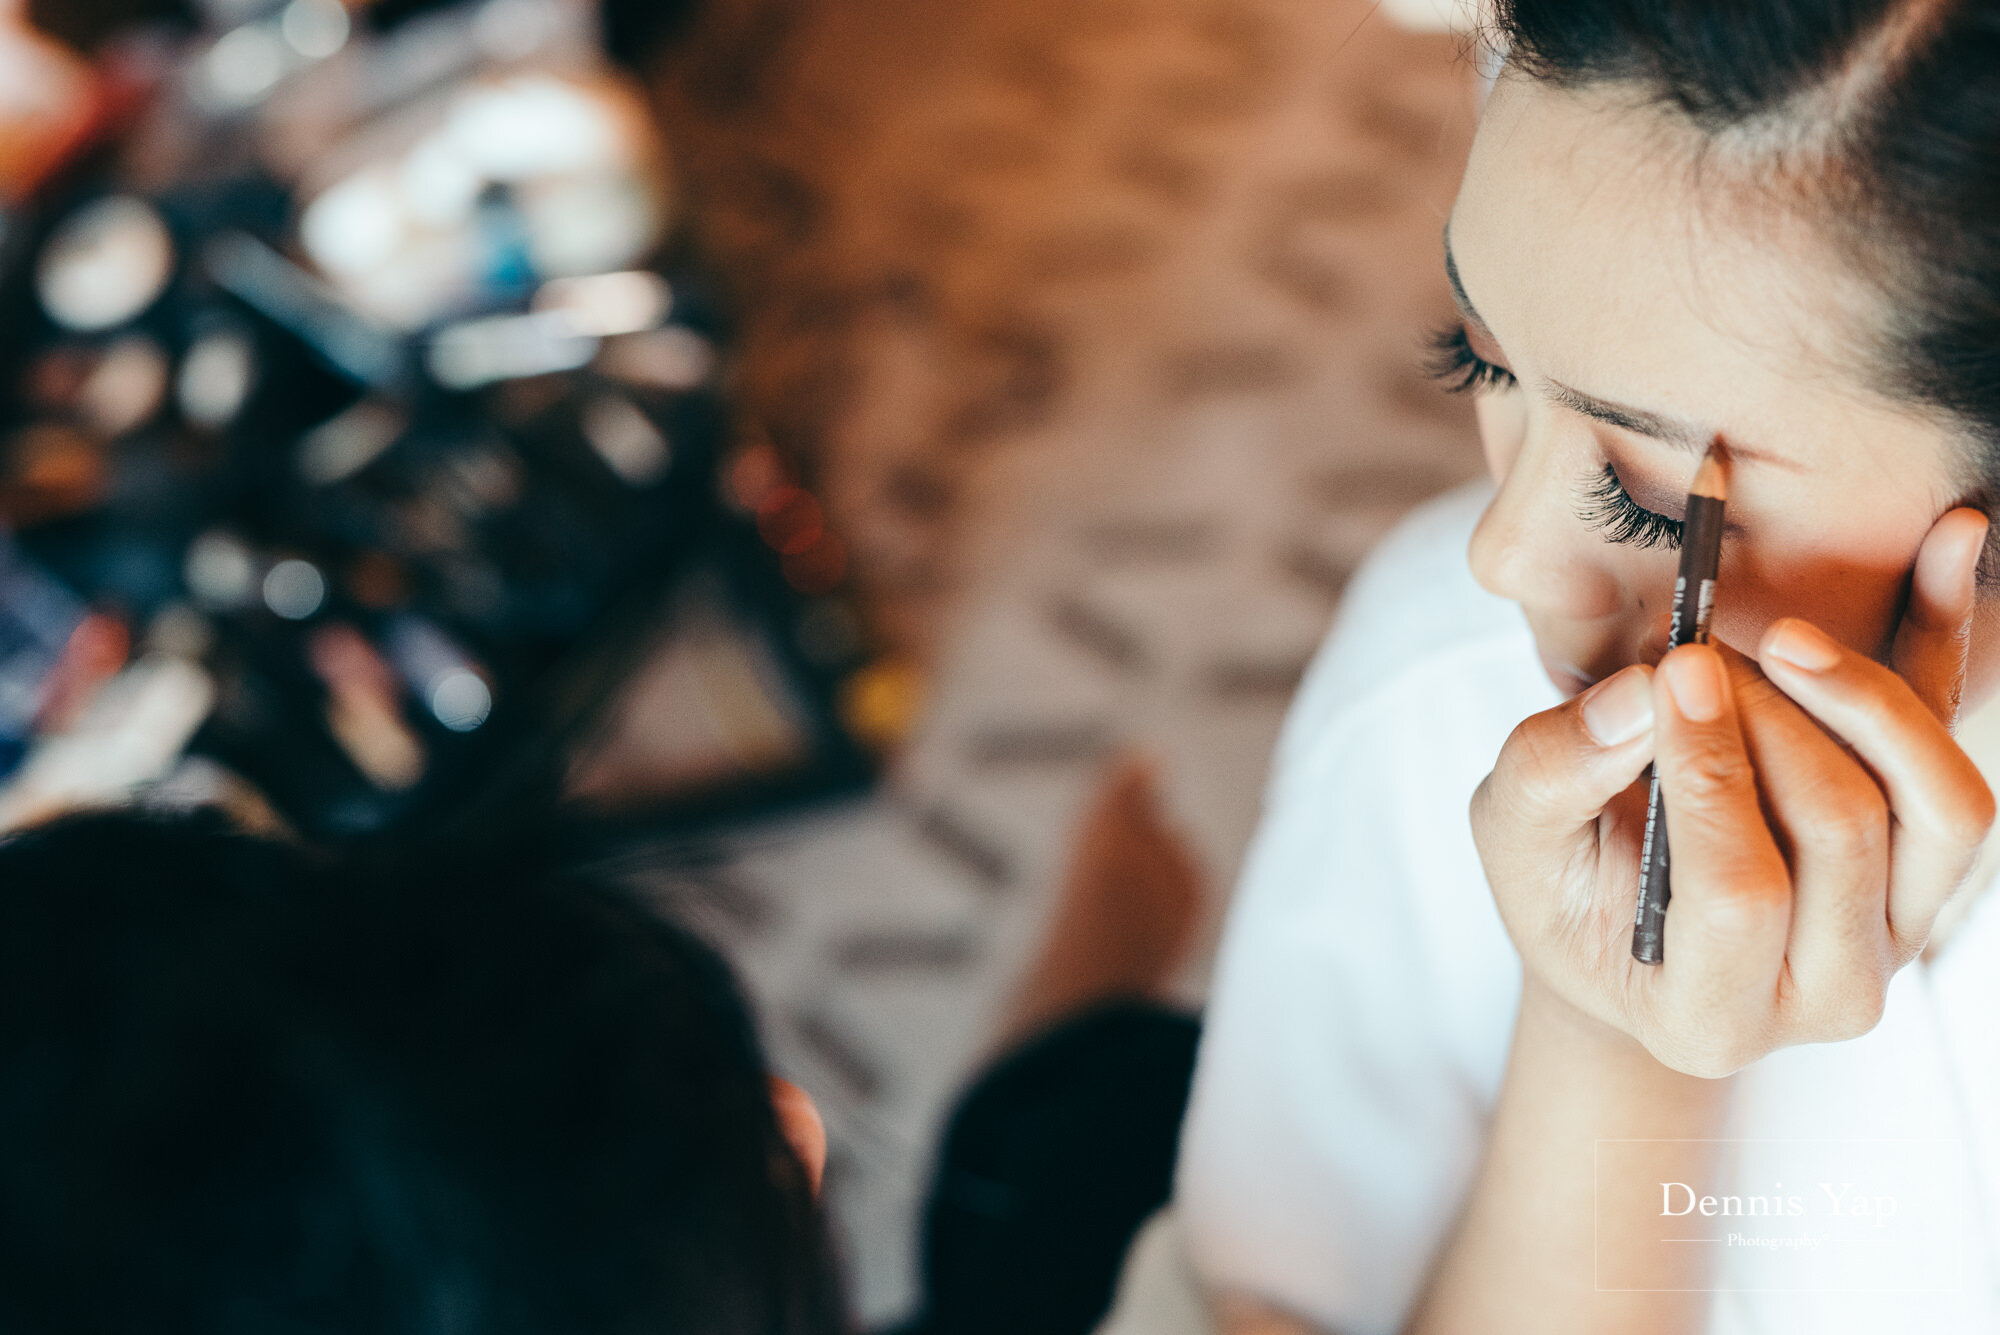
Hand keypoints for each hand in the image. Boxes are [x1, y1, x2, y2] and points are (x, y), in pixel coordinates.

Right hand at [1472, 509, 1996, 1076]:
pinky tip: (1955, 543)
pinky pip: (1963, 759)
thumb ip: (1553, 772)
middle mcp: (1826, 996)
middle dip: (1769, 721)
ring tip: (1783, 640)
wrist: (1632, 923)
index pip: (1739, 893)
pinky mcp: (1934, 873)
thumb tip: (1642, 692)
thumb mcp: (1515, 837)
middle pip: (1844, 834)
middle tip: (1697, 657)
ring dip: (1866, 699)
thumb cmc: (1565, 885)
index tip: (1668, 674)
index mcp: (1707, 1016)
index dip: (1709, 774)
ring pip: (1941, 809)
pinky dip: (1954, 649)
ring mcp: (1898, 940)